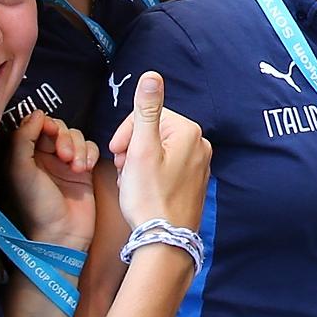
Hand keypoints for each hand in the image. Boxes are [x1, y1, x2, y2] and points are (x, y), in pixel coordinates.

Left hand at [3, 110, 98, 248]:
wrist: (63, 233)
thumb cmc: (38, 206)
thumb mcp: (22, 171)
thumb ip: (23, 139)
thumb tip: (35, 113)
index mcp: (26, 154)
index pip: (37, 125)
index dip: (46, 124)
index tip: (50, 132)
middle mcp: (45, 156)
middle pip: (59, 128)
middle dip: (64, 138)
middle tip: (64, 156)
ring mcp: (65, 162)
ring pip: (76, 136)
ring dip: (78, 147)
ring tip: (76, 167)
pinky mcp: (84, 169)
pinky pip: (91, 148)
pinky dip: (90, 154)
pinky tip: (85, 169)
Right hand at [108, 71, 209, 239]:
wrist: (165, 241)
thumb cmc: (150, 197)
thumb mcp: (141, 150)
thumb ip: (146, 110)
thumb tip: (152, 75)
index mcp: (188, 132)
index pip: (147, 115)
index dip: (126, 134)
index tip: (116, 154)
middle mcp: (200, 146)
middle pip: (153, 133)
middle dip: (132, 149)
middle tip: (122, 170)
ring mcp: (199, 166)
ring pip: (158, 152)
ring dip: (138, 163)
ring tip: (131, 183)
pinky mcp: (194, 184)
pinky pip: (167, 169)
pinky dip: (150, 176)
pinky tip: (142, 192)